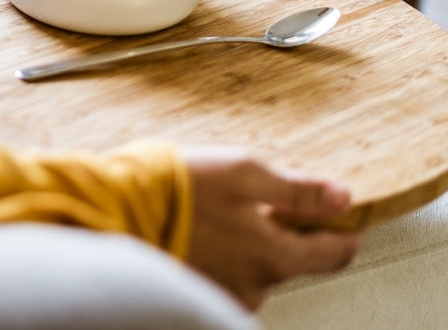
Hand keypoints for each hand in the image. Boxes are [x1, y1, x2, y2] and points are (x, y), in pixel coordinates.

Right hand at [183, 146, 362, 310]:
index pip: (336, 254)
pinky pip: (228, 270)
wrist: (119, 206)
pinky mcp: (198, 290)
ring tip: (219, 208)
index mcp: (275, 256)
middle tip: (260, 197)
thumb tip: (341, 198)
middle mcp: (255, 285)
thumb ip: (298, 190)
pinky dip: (224, 249)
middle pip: (293, 258)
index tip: (342, 213)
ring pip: (257, 264)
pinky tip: (202, 224)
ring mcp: (225, 292)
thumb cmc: (178, 188)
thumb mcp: (246, 172)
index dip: (346, 229)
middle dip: (284, 228)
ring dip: (250, 238)